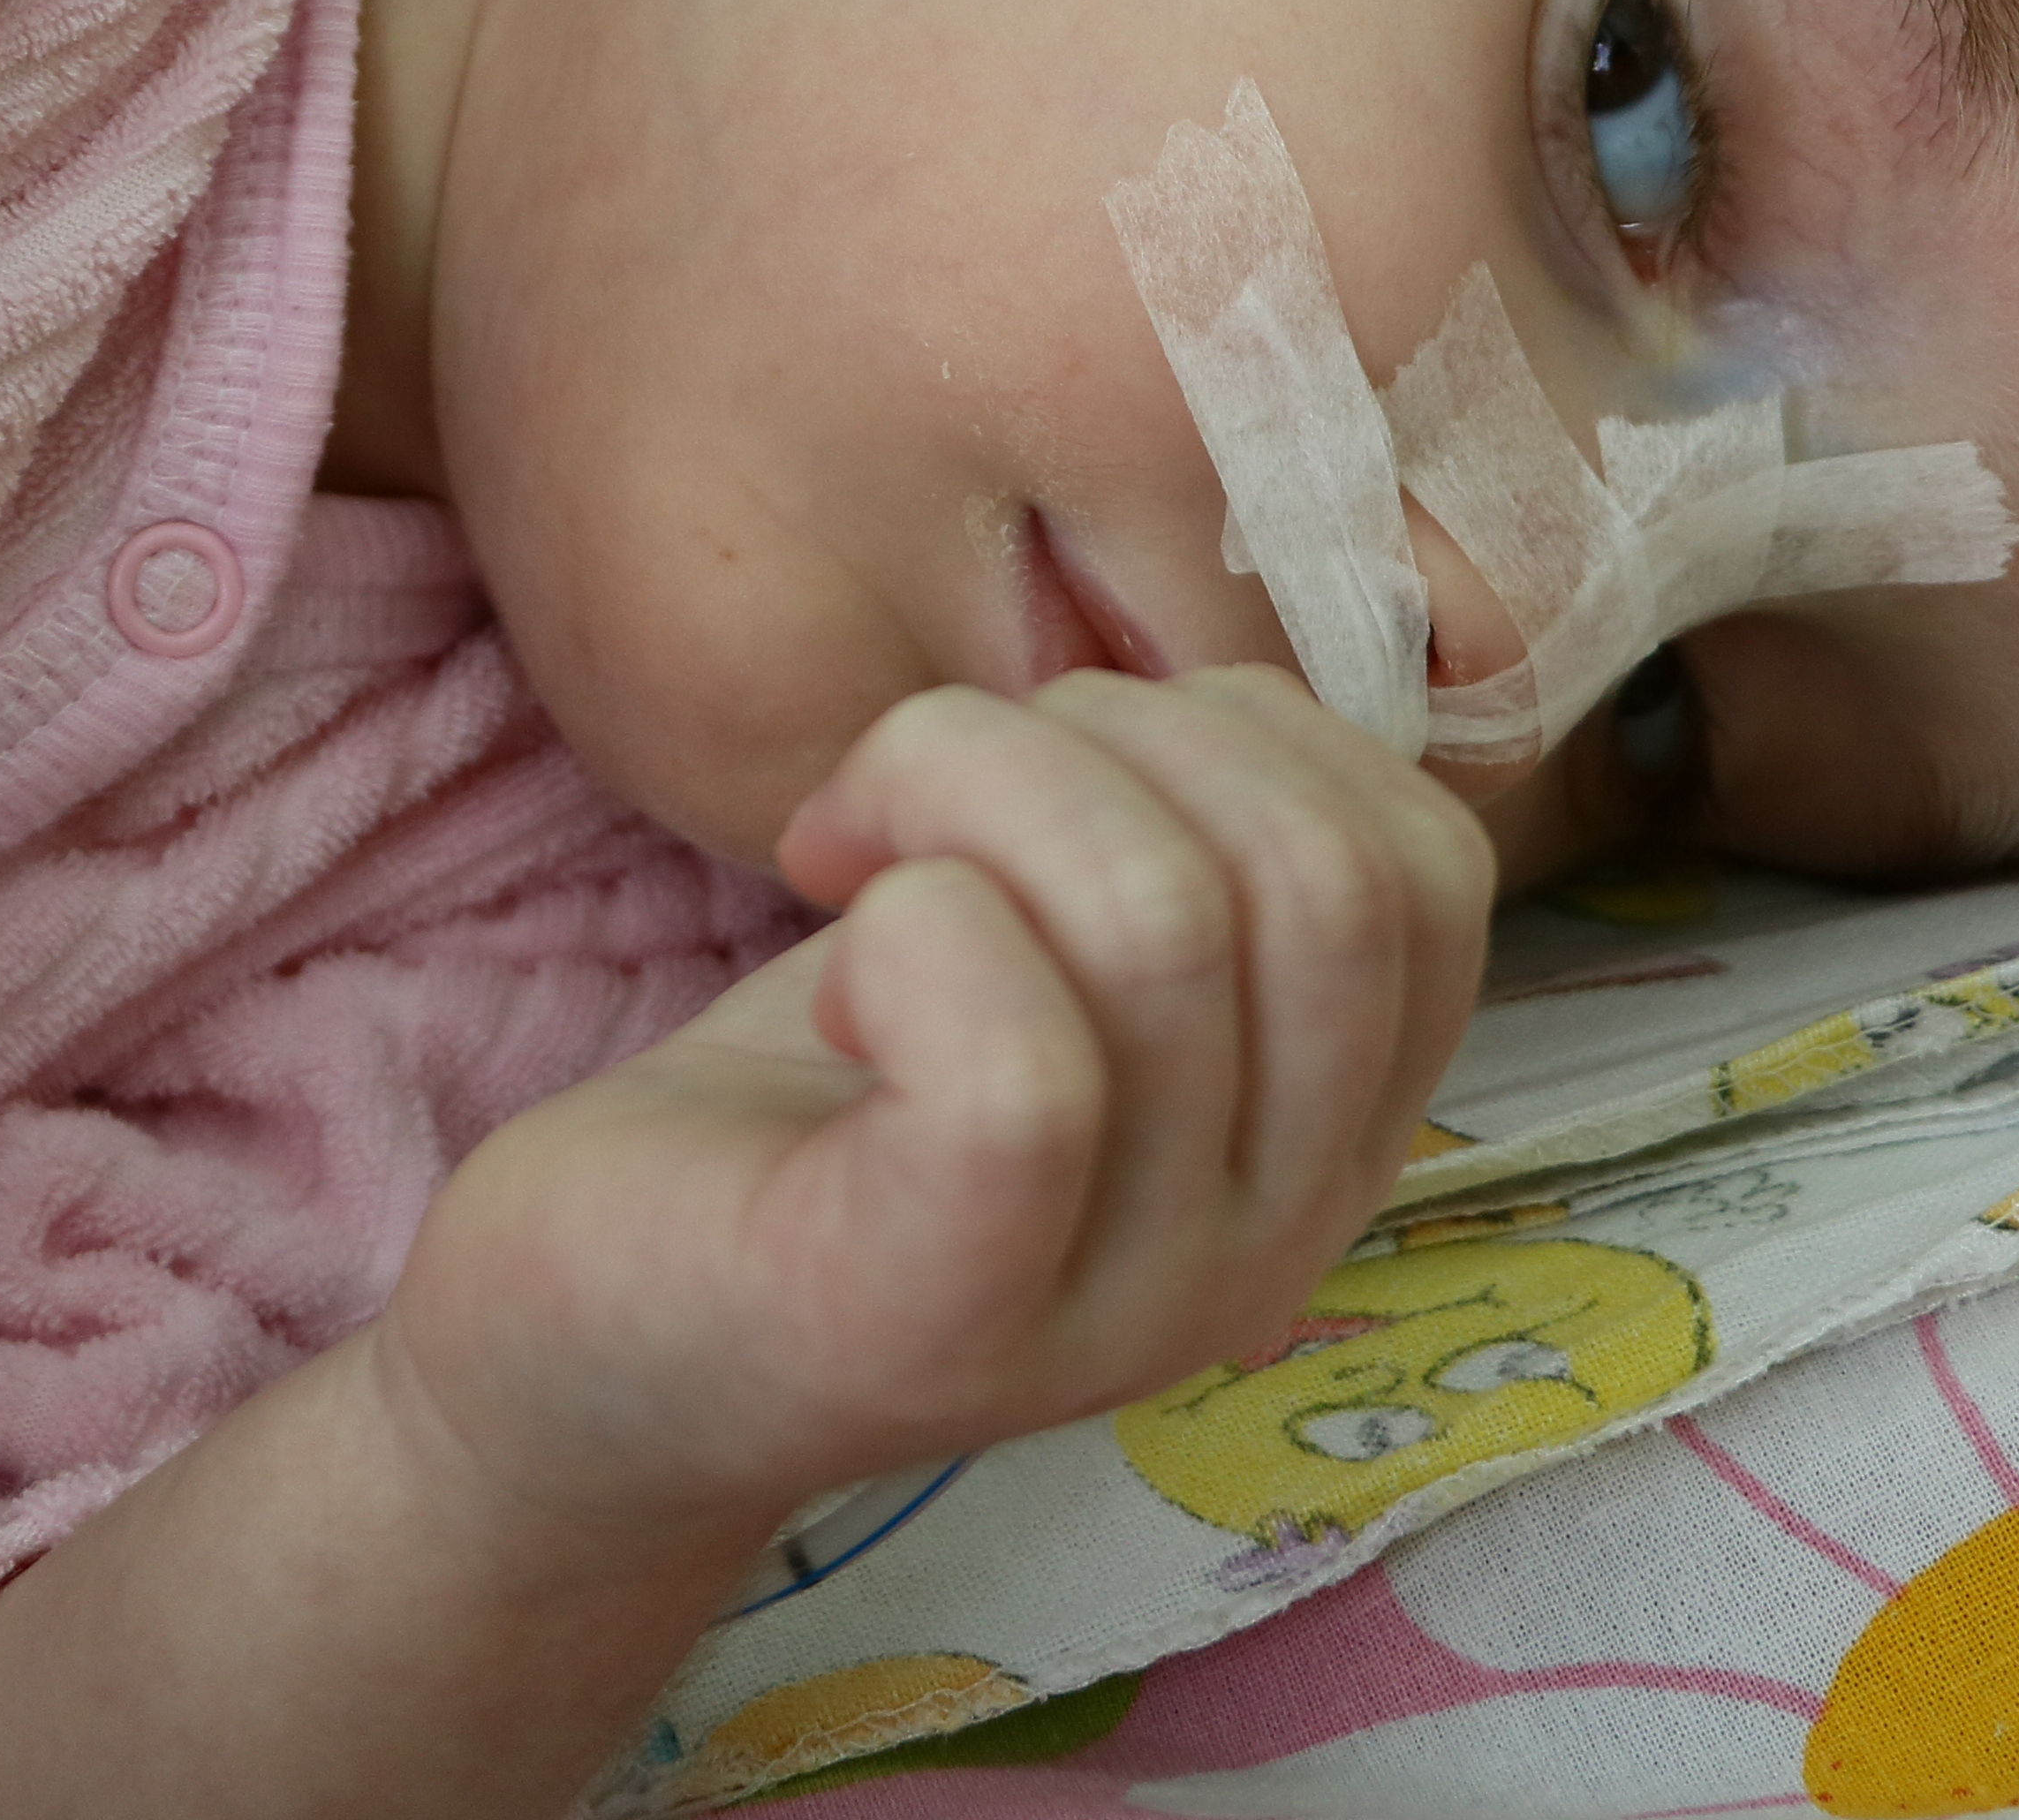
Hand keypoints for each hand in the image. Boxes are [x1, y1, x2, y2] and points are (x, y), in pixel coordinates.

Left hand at [368, 668, 1495, 1542]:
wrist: (591, 1334)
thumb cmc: (828, 1092)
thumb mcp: (1052, 946)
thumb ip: (1185, 839)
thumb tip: (1221, 685)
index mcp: (1322, 1137)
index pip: (1426, 866)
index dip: (1243, 728)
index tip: (1056, 757)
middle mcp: (1273, 1242)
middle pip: (1321, 871)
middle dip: (1094, 732)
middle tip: (914, 789)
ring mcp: (1127, 1306)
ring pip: (1161, 919)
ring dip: (958, 788)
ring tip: (848, 855)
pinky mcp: (947, 1320)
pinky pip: (1021, 1065)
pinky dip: (905, 929)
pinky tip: (829, 974)